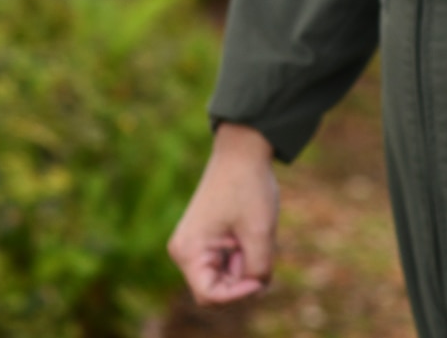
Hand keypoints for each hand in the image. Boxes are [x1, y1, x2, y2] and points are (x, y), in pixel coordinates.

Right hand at [168, 122, 280, 303]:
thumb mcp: (260, 232)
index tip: (261, 277)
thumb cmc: (248, 186)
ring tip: (254, 233)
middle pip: (216, 288)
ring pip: (224, 274)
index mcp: (189, 250)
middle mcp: (185, 251)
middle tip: (258, 247)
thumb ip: (259, 268)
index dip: (238, 294)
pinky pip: (226, 260)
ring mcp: (194, 244)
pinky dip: (243, 252)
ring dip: (244, 262)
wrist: (243, 150)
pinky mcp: (206, 237)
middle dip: (242, 277)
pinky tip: (250, 230)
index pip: (211, 295)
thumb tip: (258, 288)